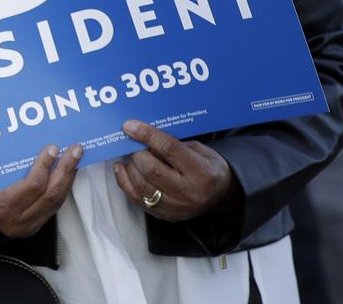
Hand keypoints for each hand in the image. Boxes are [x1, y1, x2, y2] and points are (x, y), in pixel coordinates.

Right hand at [0, 143, 83, 237]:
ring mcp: (32, 224)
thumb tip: (21, 144)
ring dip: (69, 176)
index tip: (52, 148)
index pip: (31, 186)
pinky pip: (57, 205)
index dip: (44, 166)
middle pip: (50, 193)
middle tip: (75, 150)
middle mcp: (21, 218)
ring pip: (57, 200)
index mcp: (5, 206)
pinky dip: (65, 186)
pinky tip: (70, 173)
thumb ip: (3, 169)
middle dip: (65, 169)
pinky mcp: (39, 225)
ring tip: (76, 157)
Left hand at [113, 120, 236, 222]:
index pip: (169, 149)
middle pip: (152, 171)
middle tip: (130, 143)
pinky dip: (126, 184)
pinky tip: (121, 170)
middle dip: (136, 154)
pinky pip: (139, 201)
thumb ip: (174, 144)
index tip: (130, 126)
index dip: (147, 135)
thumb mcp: (198, 149)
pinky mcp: (166, 216)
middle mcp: (187, 191)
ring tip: (126, 155)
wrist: (221, 194)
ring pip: (143, 188)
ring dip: (129, 169)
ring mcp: (176, 207)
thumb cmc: (209, 166)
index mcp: (199, 170)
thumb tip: (145, 136)